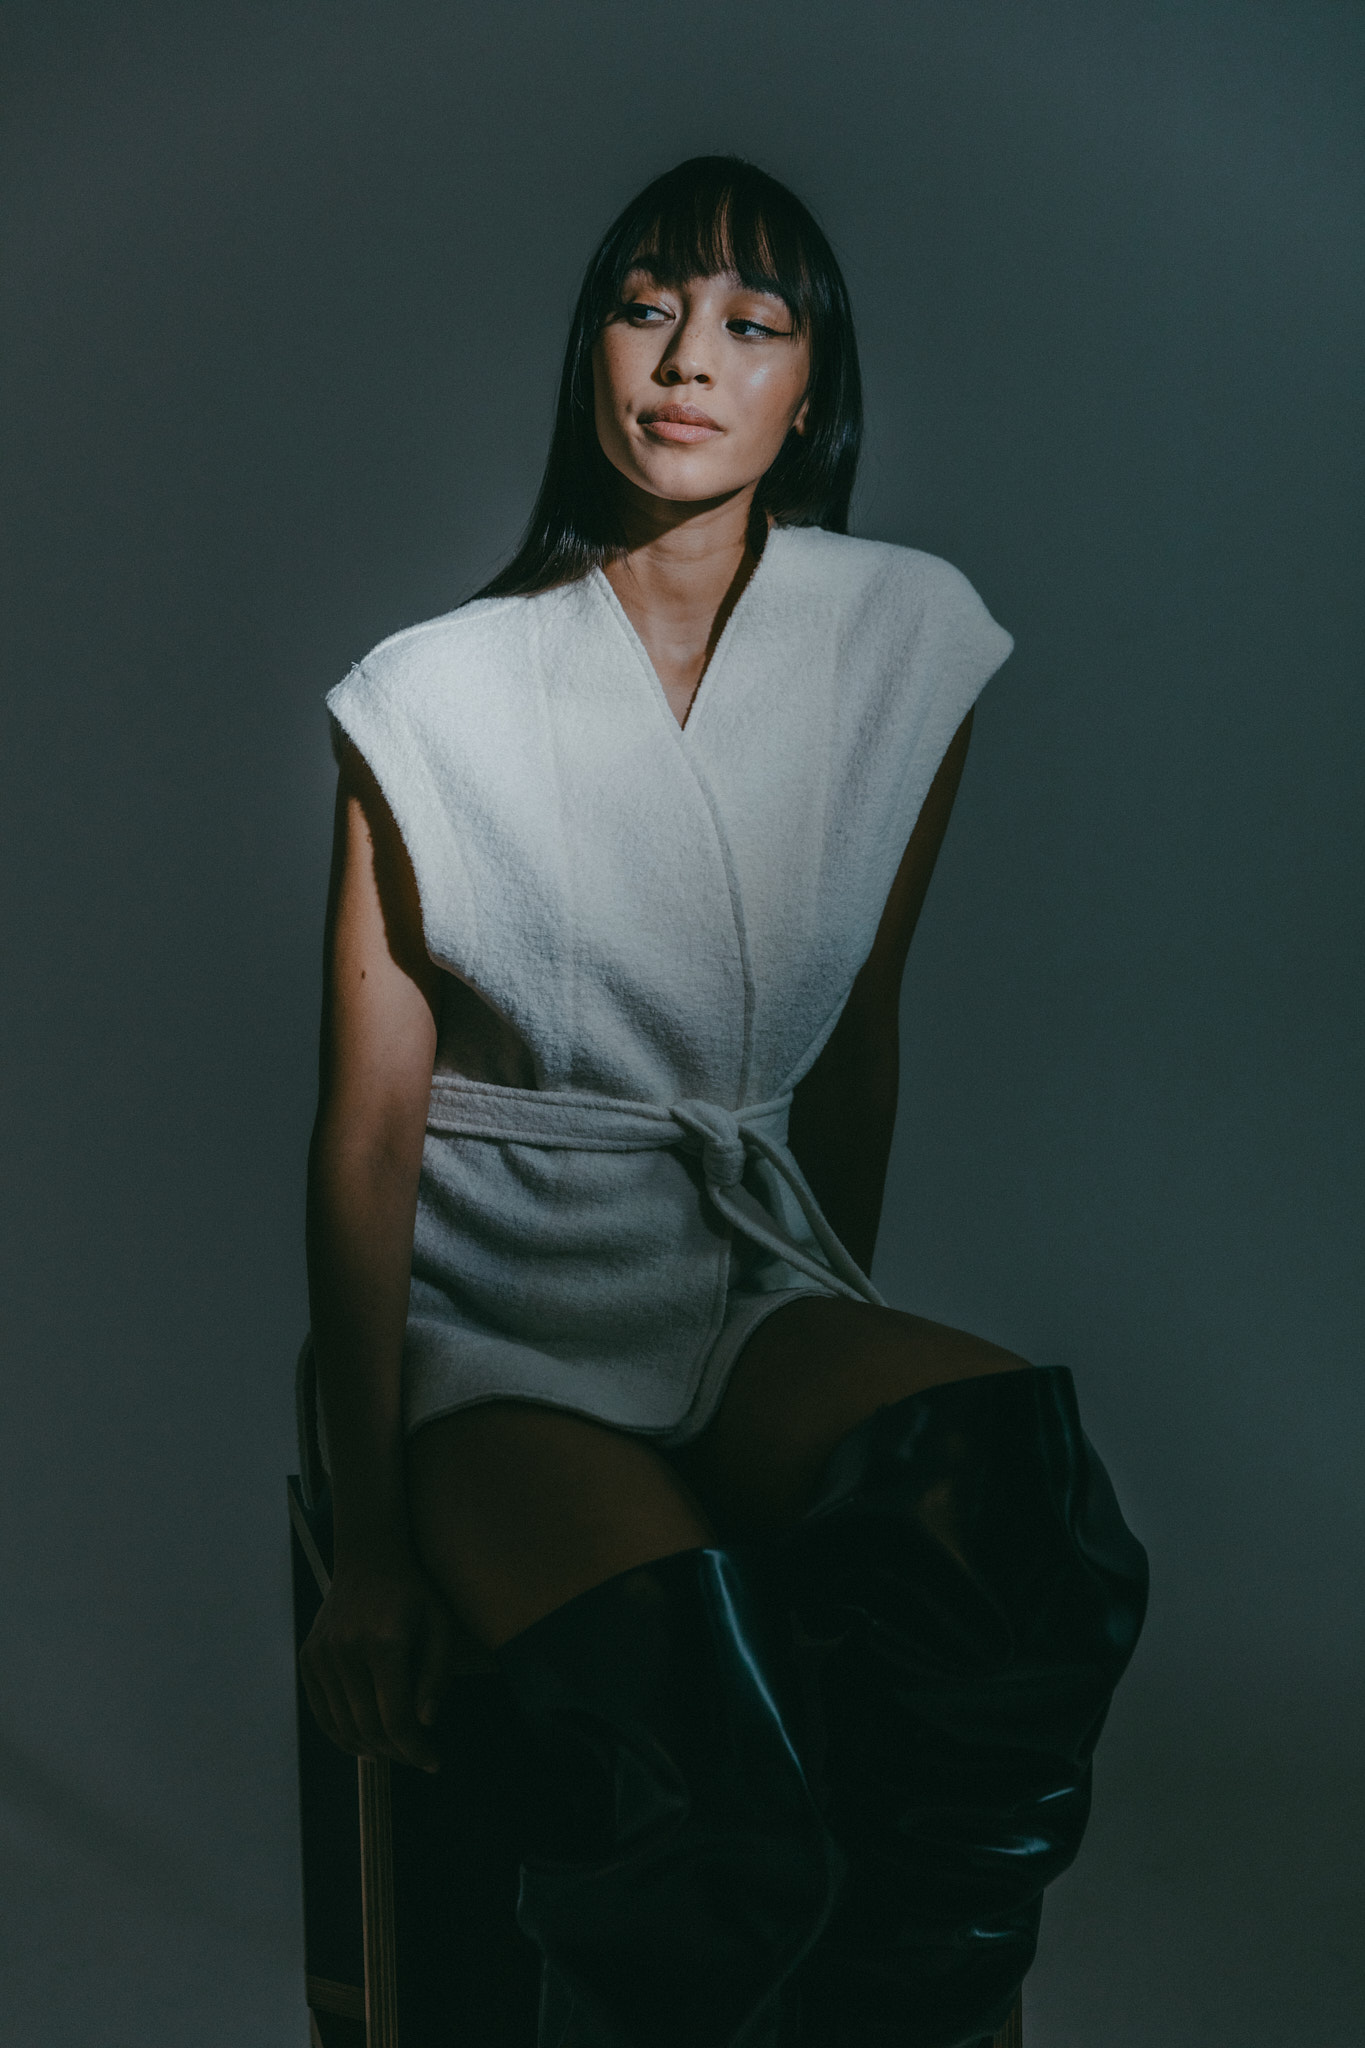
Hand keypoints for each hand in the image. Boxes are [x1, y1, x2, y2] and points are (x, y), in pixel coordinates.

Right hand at [299, 1555, 462, 1772]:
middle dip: (397, 1752)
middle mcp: (346, 1651)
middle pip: (369, 1726)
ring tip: (395, 1751)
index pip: (397, 1717)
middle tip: (417, 1757)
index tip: (434, 1762)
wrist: (368, 1558)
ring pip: (343, 1725)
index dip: (416, 1748)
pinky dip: (342, 1735)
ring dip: (371, 1749)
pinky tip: (364, 1743)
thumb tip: (426, 1724)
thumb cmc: (414, 1593)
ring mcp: (322, 1655)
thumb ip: (437, 1676)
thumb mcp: (441, 1626)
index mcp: (384, 1643)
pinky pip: (322, 1712)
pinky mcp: (308, 1658)